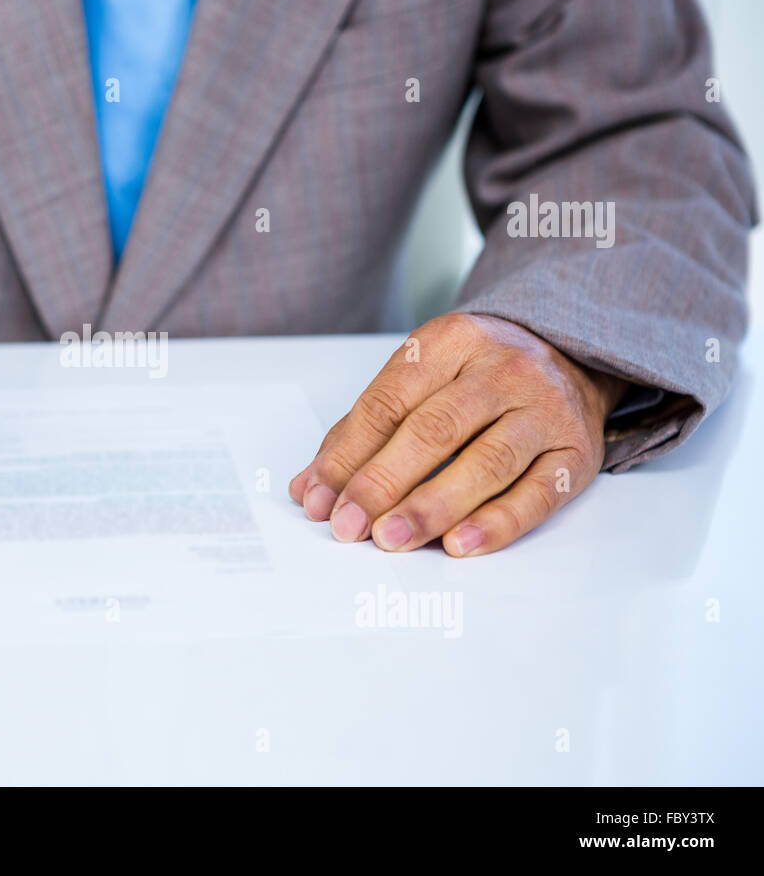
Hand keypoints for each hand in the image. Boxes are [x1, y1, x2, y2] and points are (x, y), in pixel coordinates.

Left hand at [288, 313, 626, 555]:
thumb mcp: (419, 379)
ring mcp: (544, 410)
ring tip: (391, 538)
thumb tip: (309, 490)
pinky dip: (496, 524)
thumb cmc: (477, 375)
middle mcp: (502, 370)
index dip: (349, 455)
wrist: (570, 355)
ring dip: (432, 507)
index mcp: (450, 341)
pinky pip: (537, 494)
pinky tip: (458, 544)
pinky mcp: (576, 453)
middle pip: (434, 430)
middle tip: (349, 526)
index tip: (319, 500)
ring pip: (485, 463)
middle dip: (383, 482)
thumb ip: (360, 431)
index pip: (388, 402)